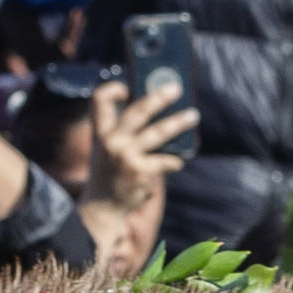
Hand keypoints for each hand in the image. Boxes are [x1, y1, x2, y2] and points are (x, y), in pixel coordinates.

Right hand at [84, 77, 190, 212]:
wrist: (103, 206)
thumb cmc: (111, 171)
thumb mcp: (108, 148)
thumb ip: (125, 131)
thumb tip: (163, 111)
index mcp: (101, 131)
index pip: (100, 99)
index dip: (113, 88)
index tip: (127, 86)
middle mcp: (111, 140)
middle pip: (137, 110)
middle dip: (158, 97)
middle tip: (176, 88)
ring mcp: (126, 156)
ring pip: (158, 133)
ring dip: (178, 123)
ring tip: (193, 116)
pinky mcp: (140, 172)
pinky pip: (165, 160)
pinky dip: (174, 161)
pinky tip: (178, 162)